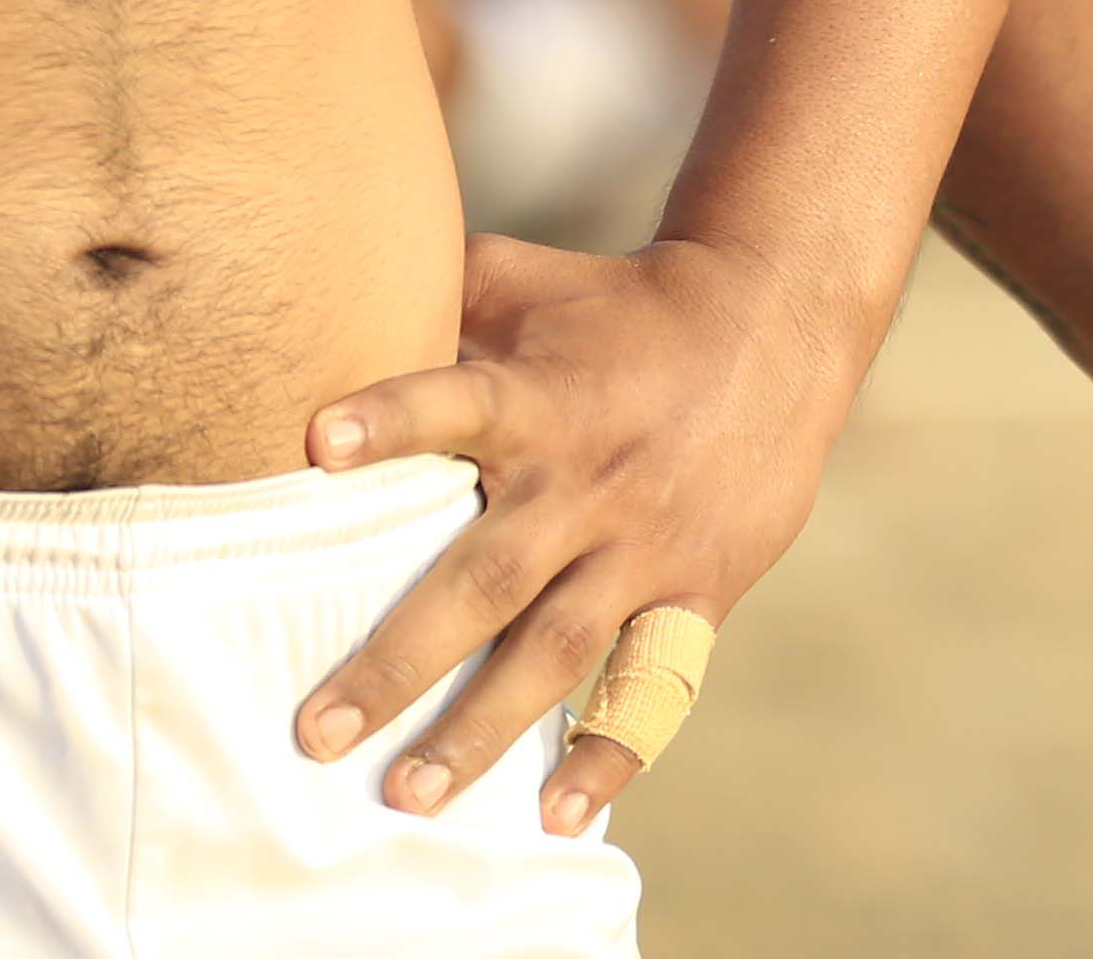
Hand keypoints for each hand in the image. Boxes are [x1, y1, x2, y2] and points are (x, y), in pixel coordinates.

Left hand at [292, 234, 872, 839]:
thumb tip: (322, 293)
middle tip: (316, 732)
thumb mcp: (529, 281)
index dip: (390, 418)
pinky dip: (611, 749)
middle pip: (486, 578)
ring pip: (556, 648)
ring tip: (410, 793)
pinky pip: (654, 678)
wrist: (777, 322)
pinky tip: (559, 810)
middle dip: (400, 660)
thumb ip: (432, 298)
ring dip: (481, 728)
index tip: (315, 442)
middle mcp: (588, 477)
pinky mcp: (700, 581)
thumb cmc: (622, 305)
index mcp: (540, 396)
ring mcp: (646, 539)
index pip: (455, 401)